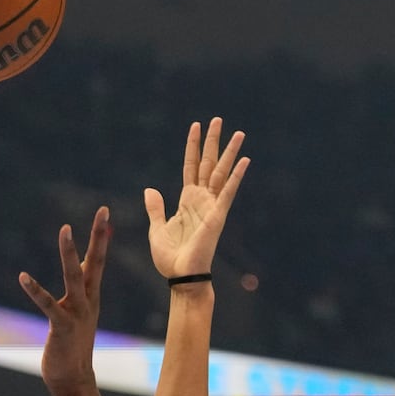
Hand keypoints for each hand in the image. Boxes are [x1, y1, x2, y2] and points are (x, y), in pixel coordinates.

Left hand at [19, 207, 111, 392]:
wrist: (72, 378)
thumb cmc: (72, 344)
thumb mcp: (79, 311)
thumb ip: (81, 289)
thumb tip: (82, 270)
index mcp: (91, 296)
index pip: (98, 260)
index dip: (101, 236)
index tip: (104, 212)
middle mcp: (88, 300)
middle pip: (96, 262)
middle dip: (99, 235)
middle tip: (103, 210)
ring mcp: (76, 313)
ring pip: (74, 277)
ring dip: (70, 253)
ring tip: (66, 229)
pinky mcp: (61, 326)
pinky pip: (48, 304)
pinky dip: (35, 290)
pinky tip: (23, 276)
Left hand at [143, 118, 248, 282]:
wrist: (181, 277)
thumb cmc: (170, 258)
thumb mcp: (157, 228)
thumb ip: (156, 208)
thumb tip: (150, 189)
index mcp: (187, 201)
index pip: (191, 167)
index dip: (193, 147)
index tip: (196, 126)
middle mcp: (202, 200)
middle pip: (209, 163)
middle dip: (213, 142)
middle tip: (218, 119)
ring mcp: (212, 206)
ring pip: (221, 173)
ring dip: (229, 152)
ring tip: (238, 132)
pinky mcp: (218, 216)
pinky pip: (228, 192)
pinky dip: (236, 176)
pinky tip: (245, 160)